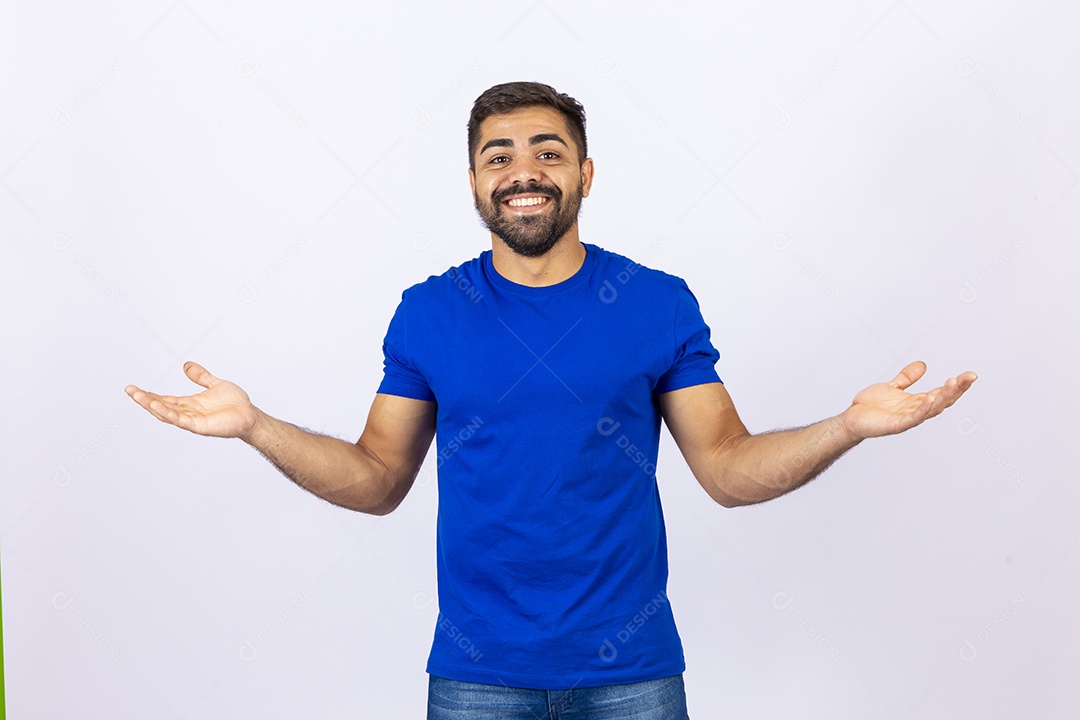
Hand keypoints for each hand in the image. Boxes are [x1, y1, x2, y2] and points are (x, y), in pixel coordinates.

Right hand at [125, 362, 259, 438]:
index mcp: (189, 404)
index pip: (164, 399)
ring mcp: (192, 421)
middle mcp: (188, 413)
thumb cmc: (236, 403)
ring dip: (152, 406)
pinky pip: (180, 420)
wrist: (251, 415)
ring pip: (167, 414)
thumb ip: (200, 376)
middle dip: (144, 399)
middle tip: (129, 390)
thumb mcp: (214, 384)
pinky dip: (168, 413)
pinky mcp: (200, 427)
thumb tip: (186, 365)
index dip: (148, 394)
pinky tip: (156, 406)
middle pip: (161, 406)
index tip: (133, 388)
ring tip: (137, 397)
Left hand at [841, 361, 976, 439]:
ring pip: (932, 409)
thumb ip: (907, 377)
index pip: (942, 393)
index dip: (957, 385)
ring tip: (954, 382)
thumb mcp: (892, 386)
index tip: (970, 375)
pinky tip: (930, 398)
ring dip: (944, 396)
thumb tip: (923, 364)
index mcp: (917, 402)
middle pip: (943, 400)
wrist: (851, 419)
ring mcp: (907, 419)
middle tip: (970, 377)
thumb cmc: (870, 406)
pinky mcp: (896, 425)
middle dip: (957, 389)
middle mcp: (916, 410)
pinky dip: (923, 409)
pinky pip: (913, 418)